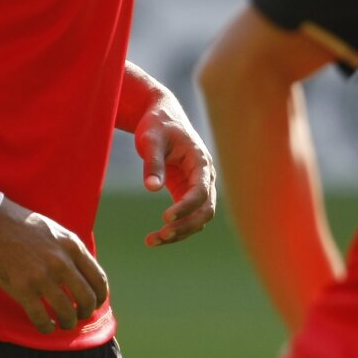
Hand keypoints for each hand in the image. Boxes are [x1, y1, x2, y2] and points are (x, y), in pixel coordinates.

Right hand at [0, 195, 109, 333]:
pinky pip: (41, 318)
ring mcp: (42, 276)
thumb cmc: (23, 225)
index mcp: (72, 246)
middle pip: (86, 299)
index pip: (98, 279)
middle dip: (85, 313)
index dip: (99, 298)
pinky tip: (45, 326)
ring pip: (66, 312)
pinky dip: (46, 327)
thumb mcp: (56, 232)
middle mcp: (61, 262)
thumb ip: (71, 252)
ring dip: (67, 323)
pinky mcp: (22, 288)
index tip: (95, 305)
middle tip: (78, 317)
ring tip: (62, 324)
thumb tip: (83, 276)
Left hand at [133, 99, 216, 246]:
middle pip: (206, 210)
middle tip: (161, 234)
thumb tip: (151, 189)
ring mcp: (197, 186)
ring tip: (152, 240)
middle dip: (186, 226)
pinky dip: (175, 228)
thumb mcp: (151, 139)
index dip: (186, 207)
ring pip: (198, 218)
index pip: (201, 191)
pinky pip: (186, 217)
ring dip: (180, 232)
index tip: (165, 218)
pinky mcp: (186, 193)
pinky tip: (155, 237)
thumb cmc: (157, 125)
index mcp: (201, 161)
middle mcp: (205, 176)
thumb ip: (152, 163)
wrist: (160, 117)